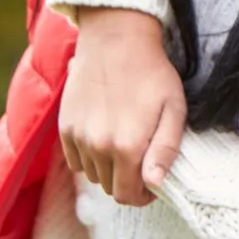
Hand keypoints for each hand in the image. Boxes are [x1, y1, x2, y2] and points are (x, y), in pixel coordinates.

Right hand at [59, 7, 187, 205]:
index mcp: (127, 146)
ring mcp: (77, 137)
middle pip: (109, 187)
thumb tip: (155, 184)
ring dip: (108, 169)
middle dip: (127, 182)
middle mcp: (97, 147)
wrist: (116, 41)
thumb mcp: (174, 109)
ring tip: (125, 144)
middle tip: (142, 161)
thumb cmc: (152, 73)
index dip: (141, 197)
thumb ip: (165, 149)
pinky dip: (89, 157)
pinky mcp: (64, 127)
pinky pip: (75, 159)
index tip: (151, 187)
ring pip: (92, 175)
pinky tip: (105, 136)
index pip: (127, 196)